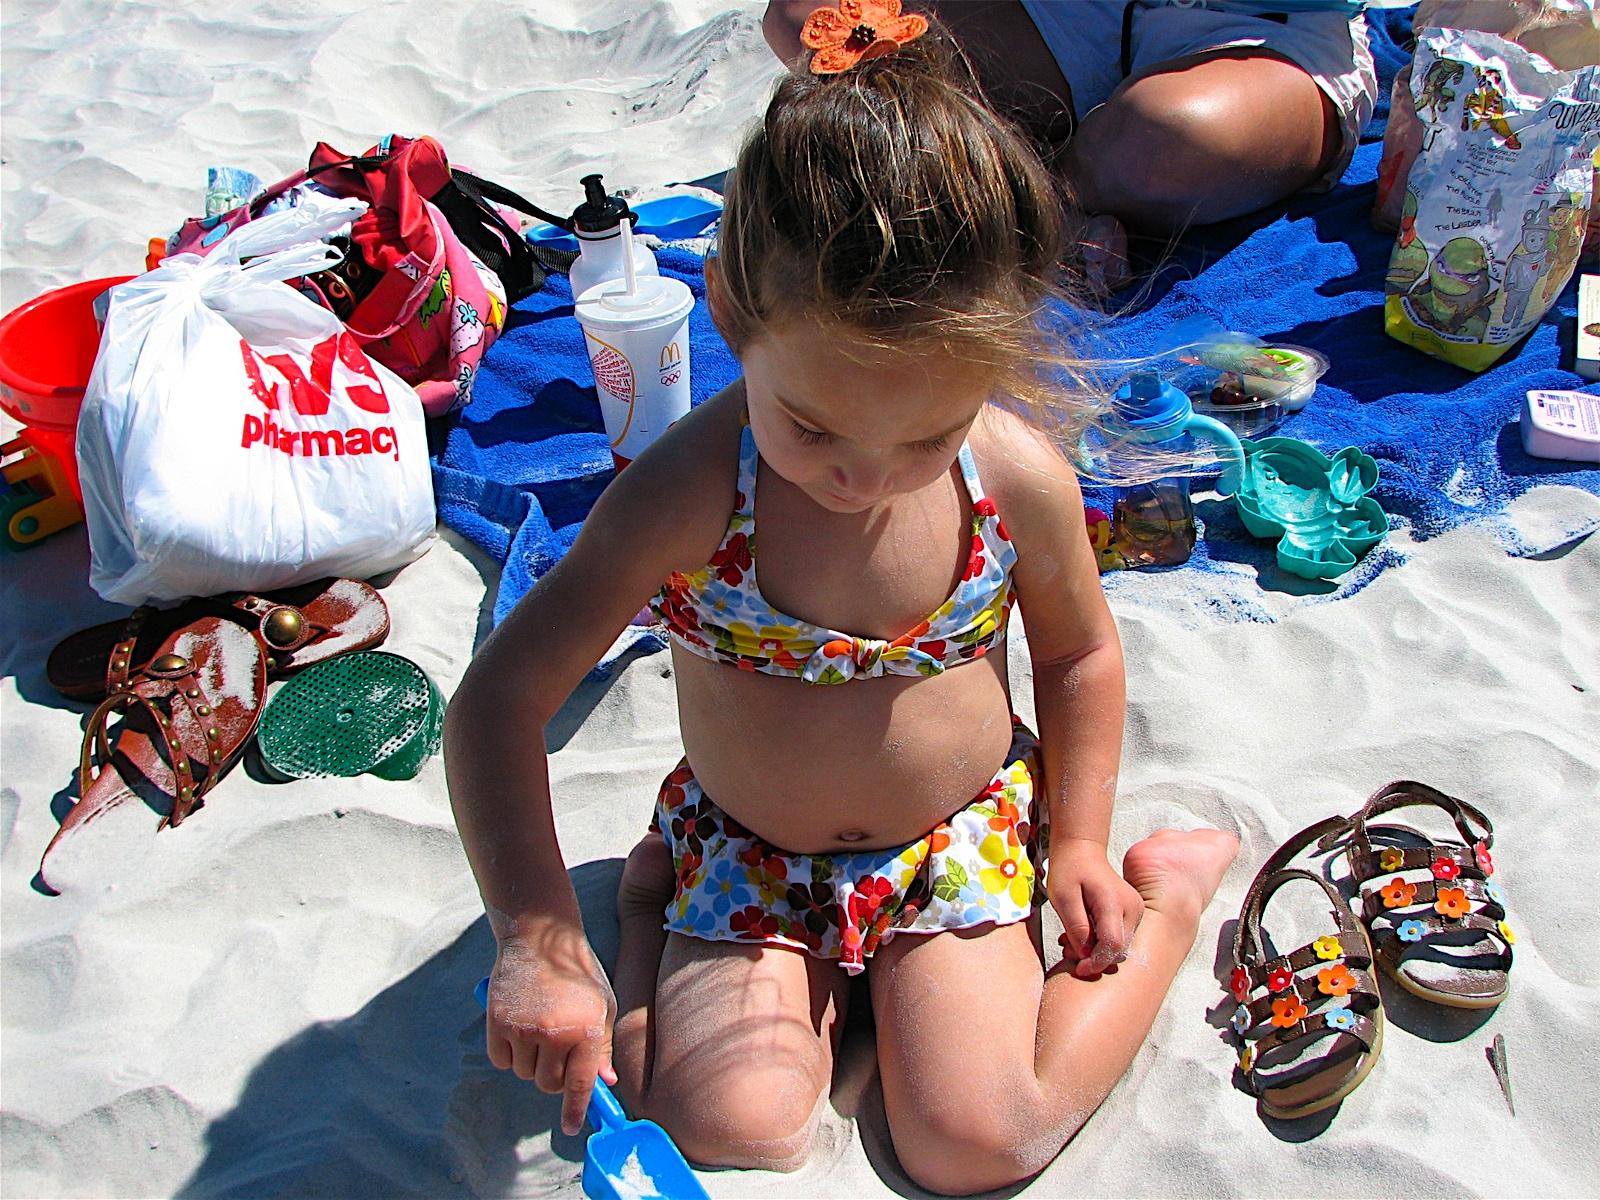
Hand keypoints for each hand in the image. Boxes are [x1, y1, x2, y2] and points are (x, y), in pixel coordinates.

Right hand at [486, 921, 618, 1135]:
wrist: (540, 938)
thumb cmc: (577, 973)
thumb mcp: (601, 1005)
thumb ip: (603, 1046)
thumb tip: (604, 1082)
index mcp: (586, 1029)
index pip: (580, 1083)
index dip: (575, 1110)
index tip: (571, 1128)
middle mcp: (555, 1033)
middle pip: (548, 1084)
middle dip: (553, 1076)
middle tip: (556, 1051)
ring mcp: (524, 1029)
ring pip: (524, 1073)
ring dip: (531, 1062)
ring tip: (539, 1028)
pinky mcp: (498, 1023)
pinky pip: (501, 1060)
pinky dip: (508, 1053)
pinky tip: (518, 1027)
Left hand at [1048, 837, 1144, 978]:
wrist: (1082, 850)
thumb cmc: (1069, 870)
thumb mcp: (1062, 897)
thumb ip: (1076, 926)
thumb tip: (1085, 953)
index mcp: (1114, 902)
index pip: (1113, 944)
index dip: (1096, 962)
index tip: (1077, 968)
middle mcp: (1132, 907)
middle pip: (1119, 949)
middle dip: (1094, 958)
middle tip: (1067, 949)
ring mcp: (1136, 910)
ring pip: (1120, 947)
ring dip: (1097, 952)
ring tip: (1071, 940)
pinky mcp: (1133, 913)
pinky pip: (1120, 938)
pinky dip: (1102, 943)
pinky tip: (1082, 935)